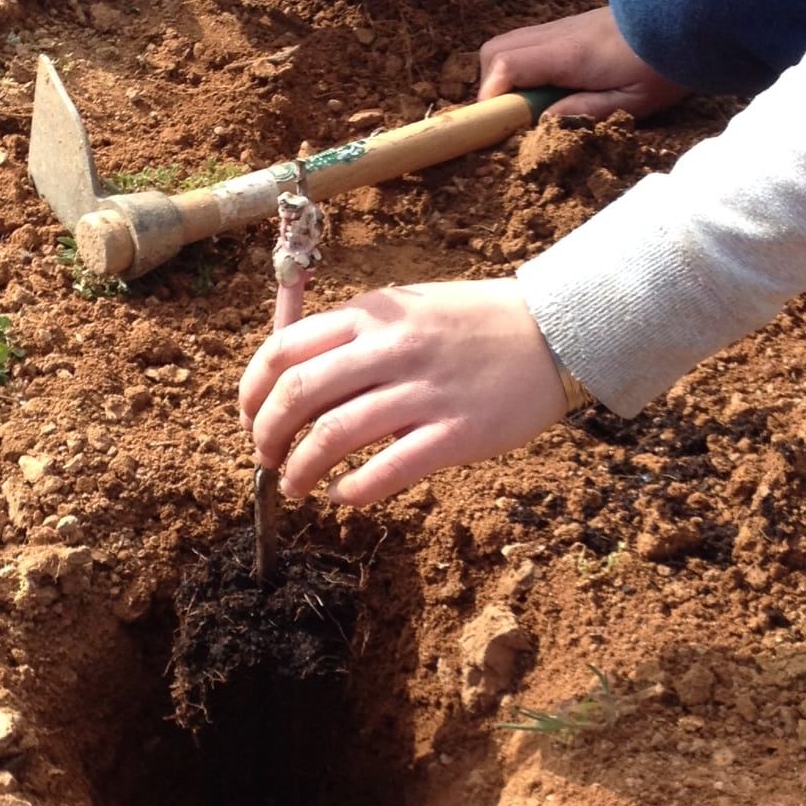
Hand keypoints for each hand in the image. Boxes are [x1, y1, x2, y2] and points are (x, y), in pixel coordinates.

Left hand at [239, 278, 567, 506]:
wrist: (556, 333)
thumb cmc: (477, 324)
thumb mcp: (409, 308)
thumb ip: (358, 335)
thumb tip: (297, 376)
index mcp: (373, 316)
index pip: (285, 350)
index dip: (253, 390)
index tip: (248, 416)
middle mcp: (391, 350)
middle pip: (299, 395)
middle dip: (267, 434)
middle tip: (265, 457)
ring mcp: (424, 392)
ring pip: (333, 435)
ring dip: (300, 469)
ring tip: (295, 486)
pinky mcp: (456, 433)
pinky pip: (387, 469)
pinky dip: (352, 490)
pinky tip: (342, 497)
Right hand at [478, 5, 686, 120]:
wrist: (692, 16)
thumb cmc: (666, 64)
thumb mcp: (631, 103)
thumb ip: (585, 112)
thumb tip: (542, 123)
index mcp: (569, 53)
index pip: (505, 65)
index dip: (489, 97)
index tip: (494, 125)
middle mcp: (558, 34)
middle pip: (495, 50)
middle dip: (491, 86)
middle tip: (513, 118)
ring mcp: (563, 26)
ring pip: (510, 43)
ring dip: (508, 76)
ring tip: (533, 106)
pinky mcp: (572, 27)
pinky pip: (530, 43)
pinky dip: (525, 66)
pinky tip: (551, 88)